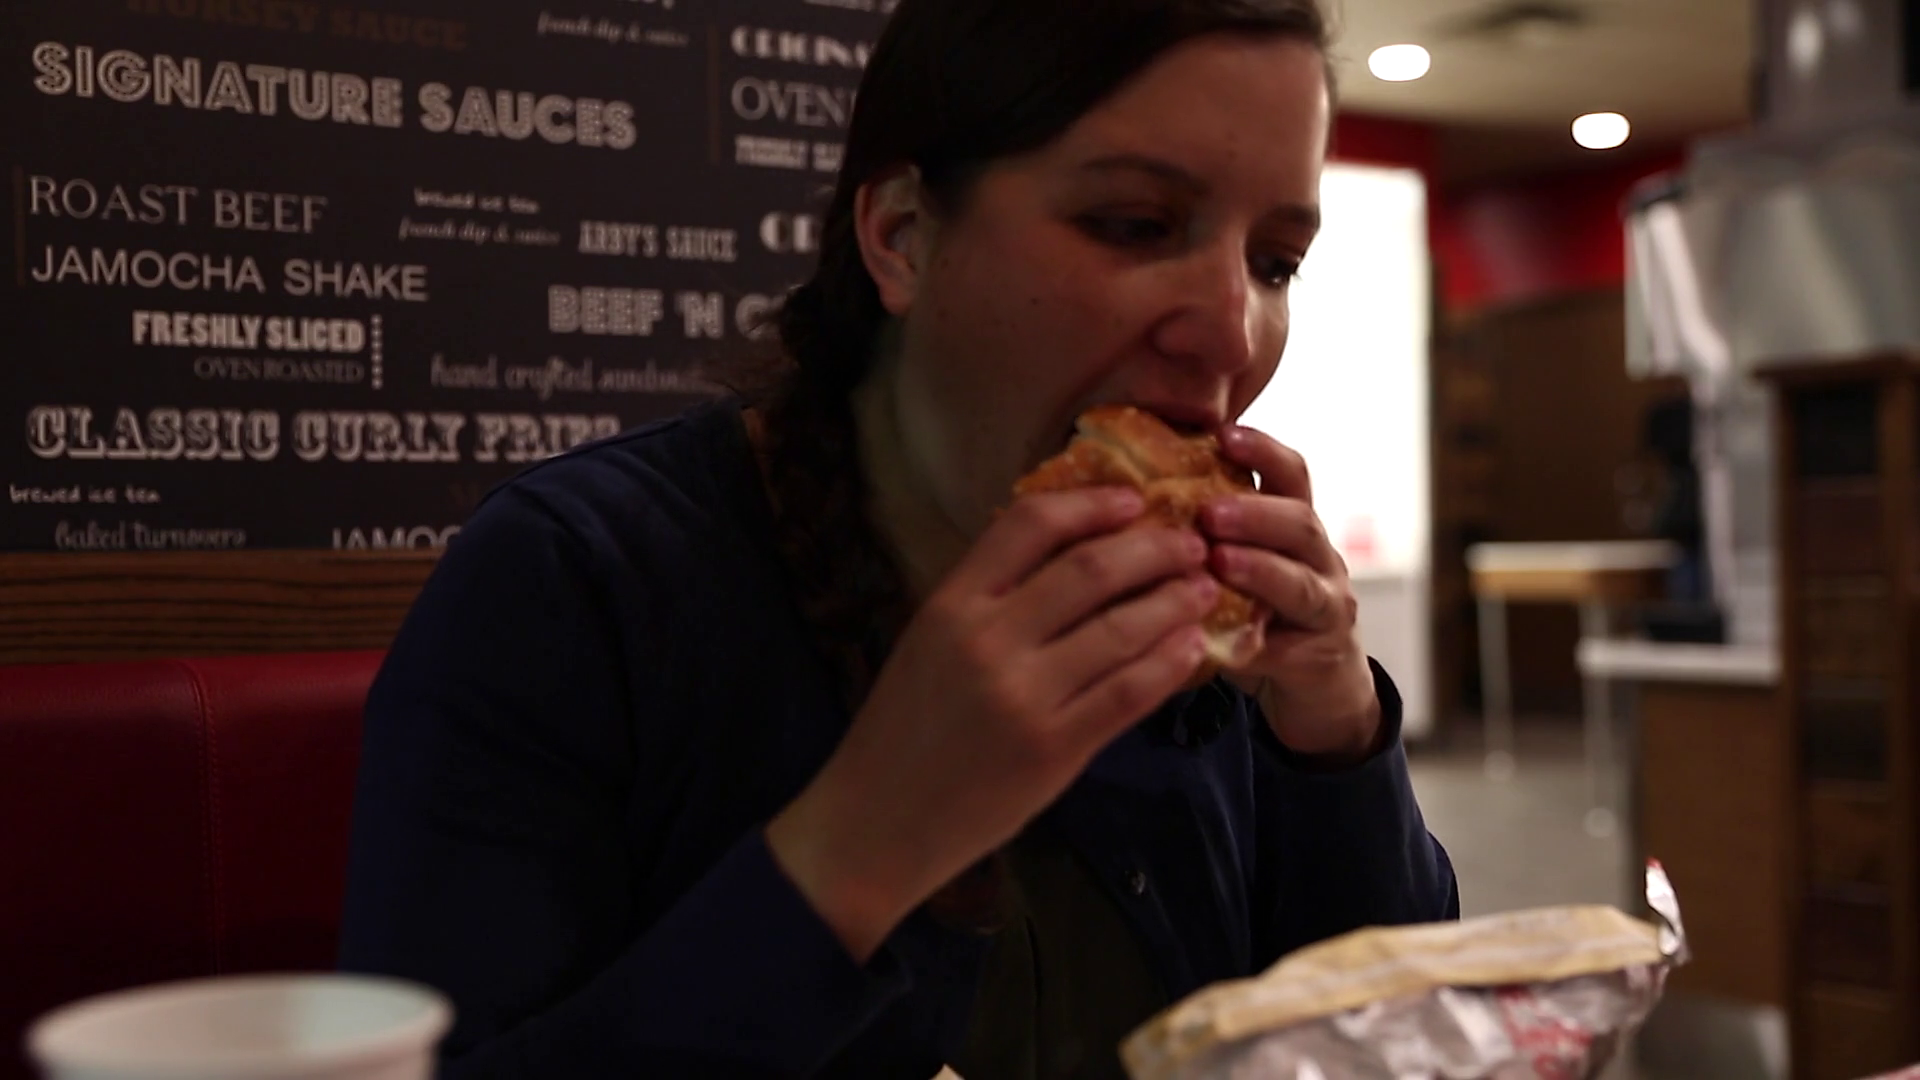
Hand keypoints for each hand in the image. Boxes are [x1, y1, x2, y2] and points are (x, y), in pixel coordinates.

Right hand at [768, 487, 1215, 961]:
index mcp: (951, 604)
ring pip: (1121, 629)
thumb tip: (1072, 550)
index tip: (1133, 499)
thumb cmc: (904, 730)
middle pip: (1090, 569)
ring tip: (1202, 590)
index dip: (1091, 503)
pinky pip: (1128, 693)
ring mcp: (1023, 696)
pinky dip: (1169, 664)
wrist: (877, 822)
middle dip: (1154, 548)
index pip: (1030, 524)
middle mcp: (987, 640)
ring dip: (1173, 602)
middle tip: (1191, 543)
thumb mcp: (929, 642)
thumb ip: (988, 598)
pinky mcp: (1053, 749)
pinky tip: (1192, 647)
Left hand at [1199, 425, 1380, 760]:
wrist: (1311, 685)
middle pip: (1301, 522)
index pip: (1291, 474)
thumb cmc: (1256, 610)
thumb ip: (1203, 533)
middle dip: (1255, 513)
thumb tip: (1123, 495)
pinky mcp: (1318, 657)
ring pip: (1301, 583)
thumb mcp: (1235, 564)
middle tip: (1209, 512)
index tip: (1222, 434)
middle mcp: (1319, 559)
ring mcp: (1325, 608)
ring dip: (1259, 569)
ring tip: (1219, 561)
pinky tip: (1225, 639)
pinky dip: (1256, 641)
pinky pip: (1288, 647)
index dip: (1262, 451)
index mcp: (1293, 525)